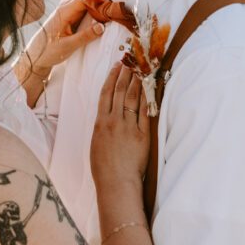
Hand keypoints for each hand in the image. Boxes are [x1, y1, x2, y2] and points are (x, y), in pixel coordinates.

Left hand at [21, 0, 105, 77]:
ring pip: (85, 3)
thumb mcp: (68, 46)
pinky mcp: (68, 19)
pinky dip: (93, 9)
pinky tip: (102, 10)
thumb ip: (85, 36)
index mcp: (64, 13)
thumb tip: (102, 27)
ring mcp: (66, 13)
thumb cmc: (48, 52)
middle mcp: (65, 9)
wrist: (35, 57)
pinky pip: (83, 10)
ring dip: (98, 1)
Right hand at [90, 62, 150, 184]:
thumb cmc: (104, 168)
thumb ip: (102, 127)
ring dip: (135, 82)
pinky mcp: (142, 134)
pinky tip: (147, 89)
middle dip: (125, 75)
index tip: (116, 66)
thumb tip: (108, 116)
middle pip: (120, 92)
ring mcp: (128, 127)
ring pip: (132, 98)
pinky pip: (144, 112)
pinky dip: (145, 99)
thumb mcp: (97, 143)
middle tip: (130, 62)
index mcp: (100, 123)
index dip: (111, 78)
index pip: (106, 94)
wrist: (116, 182)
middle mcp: (113, 122)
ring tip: (138, 71)